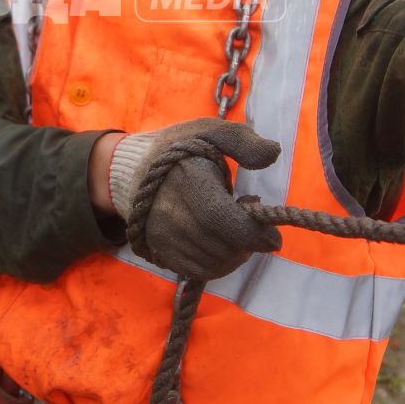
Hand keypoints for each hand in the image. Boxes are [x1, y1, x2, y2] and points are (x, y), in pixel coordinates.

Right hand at [107, 118, 283, 280]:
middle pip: (223, 247)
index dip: (252, 233)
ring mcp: (165, 238)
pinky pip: (201, 272)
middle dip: (249, 242)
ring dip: (237, 254)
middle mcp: (172, 215)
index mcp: (188, 183)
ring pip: (215, 264)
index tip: (273, 237)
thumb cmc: (178, 150)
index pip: (222, 218)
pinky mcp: (162, 253)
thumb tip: (272, 154)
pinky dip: (221, 264)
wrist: (131, 171)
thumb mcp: (210, 131)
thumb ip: (242, 141)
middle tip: (250, 222)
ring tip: (236, 230)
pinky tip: (223, 244)